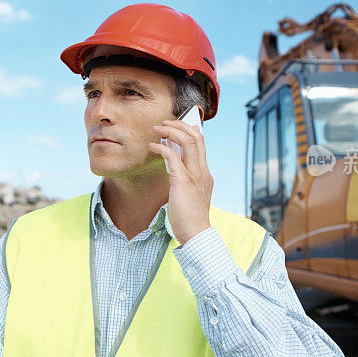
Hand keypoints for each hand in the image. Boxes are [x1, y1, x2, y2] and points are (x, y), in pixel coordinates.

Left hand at [149, 117, 212, 245]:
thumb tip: (175, 170)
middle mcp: (202, 171)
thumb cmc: (190, 218)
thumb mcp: (191, 195)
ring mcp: (194, 175)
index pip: (201, 144)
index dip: (189, 130)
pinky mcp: (183, 181)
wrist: (196, 234)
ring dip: (171, 131)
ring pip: (188, 141)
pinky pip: (172, 156)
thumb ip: (186, 180)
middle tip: (164, 123)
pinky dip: (161, 148)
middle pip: (196, 137)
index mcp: (205, 174)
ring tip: (157, 129)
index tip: (177, 125)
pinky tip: (152, 147)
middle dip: (179, 125)